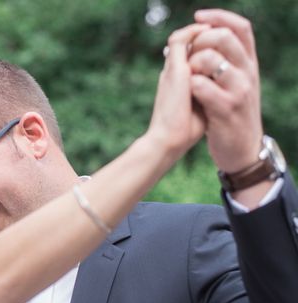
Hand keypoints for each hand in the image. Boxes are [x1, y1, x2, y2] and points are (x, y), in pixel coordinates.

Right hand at [147, 23, 208, 161]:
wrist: (168, 142)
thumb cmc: (186, 133)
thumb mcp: (201, 109)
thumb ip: (207, 93)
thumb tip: (223, 88)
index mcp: (176, 84)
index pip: (187, 59)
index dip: (202, 51)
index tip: (219, 52)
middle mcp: (172, 73)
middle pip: (185, 45)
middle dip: (203, 38)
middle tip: (219, 39)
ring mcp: (172, 70)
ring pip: (182, 38)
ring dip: (199, 34)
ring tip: (214, 34)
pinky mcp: (175, 69)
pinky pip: (181, 40)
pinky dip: (194, 33)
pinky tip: (208, 34)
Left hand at [189, 9, 262, 172]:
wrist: (241, 150)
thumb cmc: (230, 116)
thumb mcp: (234, 86)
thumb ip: (223, 64)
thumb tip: (200, 40)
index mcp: (249, 64)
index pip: (241, 28)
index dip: (219, 17)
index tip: (199, 17)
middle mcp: (248, 73)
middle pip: (224, 37)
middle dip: (200, 41)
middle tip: (188, 56)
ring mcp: (239, 90)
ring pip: (211, 59)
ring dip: (192, 64)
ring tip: (189, 78)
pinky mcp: (226, 109)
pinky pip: (202, 85)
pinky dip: (190, 85)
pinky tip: (189, 94)